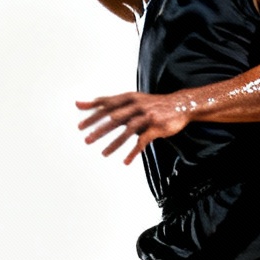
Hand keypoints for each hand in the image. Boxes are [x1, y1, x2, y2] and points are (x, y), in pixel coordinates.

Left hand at [75, 91, 191, 164]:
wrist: (180, 105)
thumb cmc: (151, 104)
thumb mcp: (131, 100)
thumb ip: (110, 104)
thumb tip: (84, 104)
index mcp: (129, 98)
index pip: (107, 105)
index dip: (93, 115)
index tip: (80, 127)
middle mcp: (136, 105)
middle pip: (114, 117)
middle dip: (100, 130)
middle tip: (86, 141)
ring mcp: (147, 116)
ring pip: (127, 130)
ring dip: (114, 143)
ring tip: (103, 154)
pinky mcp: (156, 127)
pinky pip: (143, 141)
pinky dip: (134, 152)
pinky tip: (126, 161)